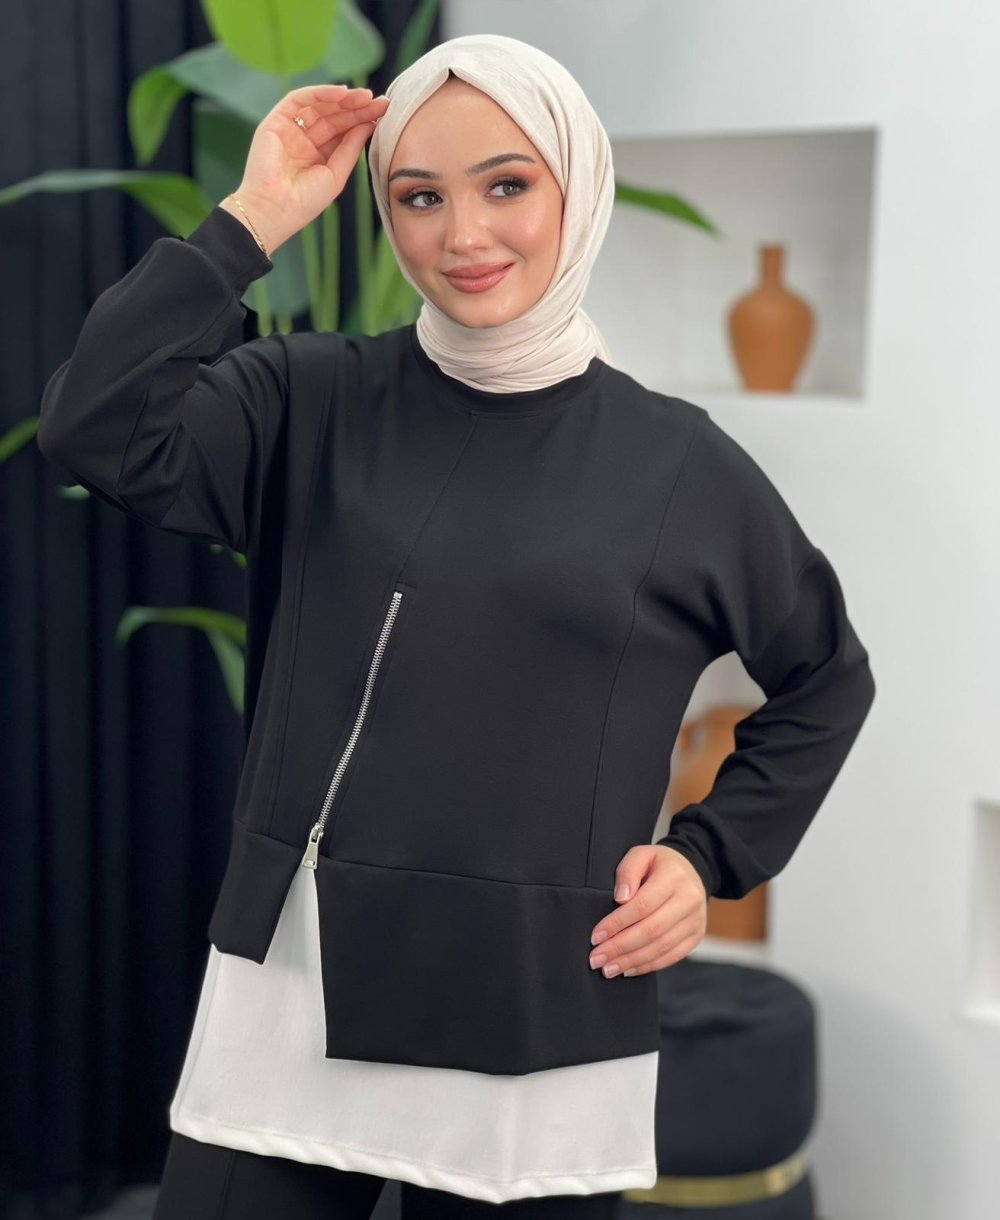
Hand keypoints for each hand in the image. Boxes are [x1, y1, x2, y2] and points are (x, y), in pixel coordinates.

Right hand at [220, 83, 389, 255]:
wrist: (275, 209)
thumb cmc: (304, 202)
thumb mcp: (336, 174)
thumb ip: (350, 148)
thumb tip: (368, 124)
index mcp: (318, 156)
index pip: (343, 132)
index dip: (363, 121)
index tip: (383, 113)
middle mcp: (304, 140)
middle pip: (334, 116)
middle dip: (357, 108)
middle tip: (380, 102)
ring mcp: (290, 129)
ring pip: (319, 105)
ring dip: (343, 99)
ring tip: (365, 97)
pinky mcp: (275, 121)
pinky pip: (299, 99)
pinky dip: (320, 93)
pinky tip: (341, 93)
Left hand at [588, 845, 707, 977]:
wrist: (692, 871)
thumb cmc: (659, 864)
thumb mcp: (641, 854)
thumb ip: (627, 871)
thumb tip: (621, 898)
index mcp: (674, 877)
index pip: (642, 905)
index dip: (617, 923)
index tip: (596, 936)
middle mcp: (689, 900)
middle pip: (652, 930)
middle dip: (620, 947)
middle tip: (597, 959)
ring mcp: (696, 920)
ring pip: (662, 947)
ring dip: (632, 961)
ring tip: (609, 969)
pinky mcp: (696, 936)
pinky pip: (672, 956)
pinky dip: (649, 965)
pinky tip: (629, 969)